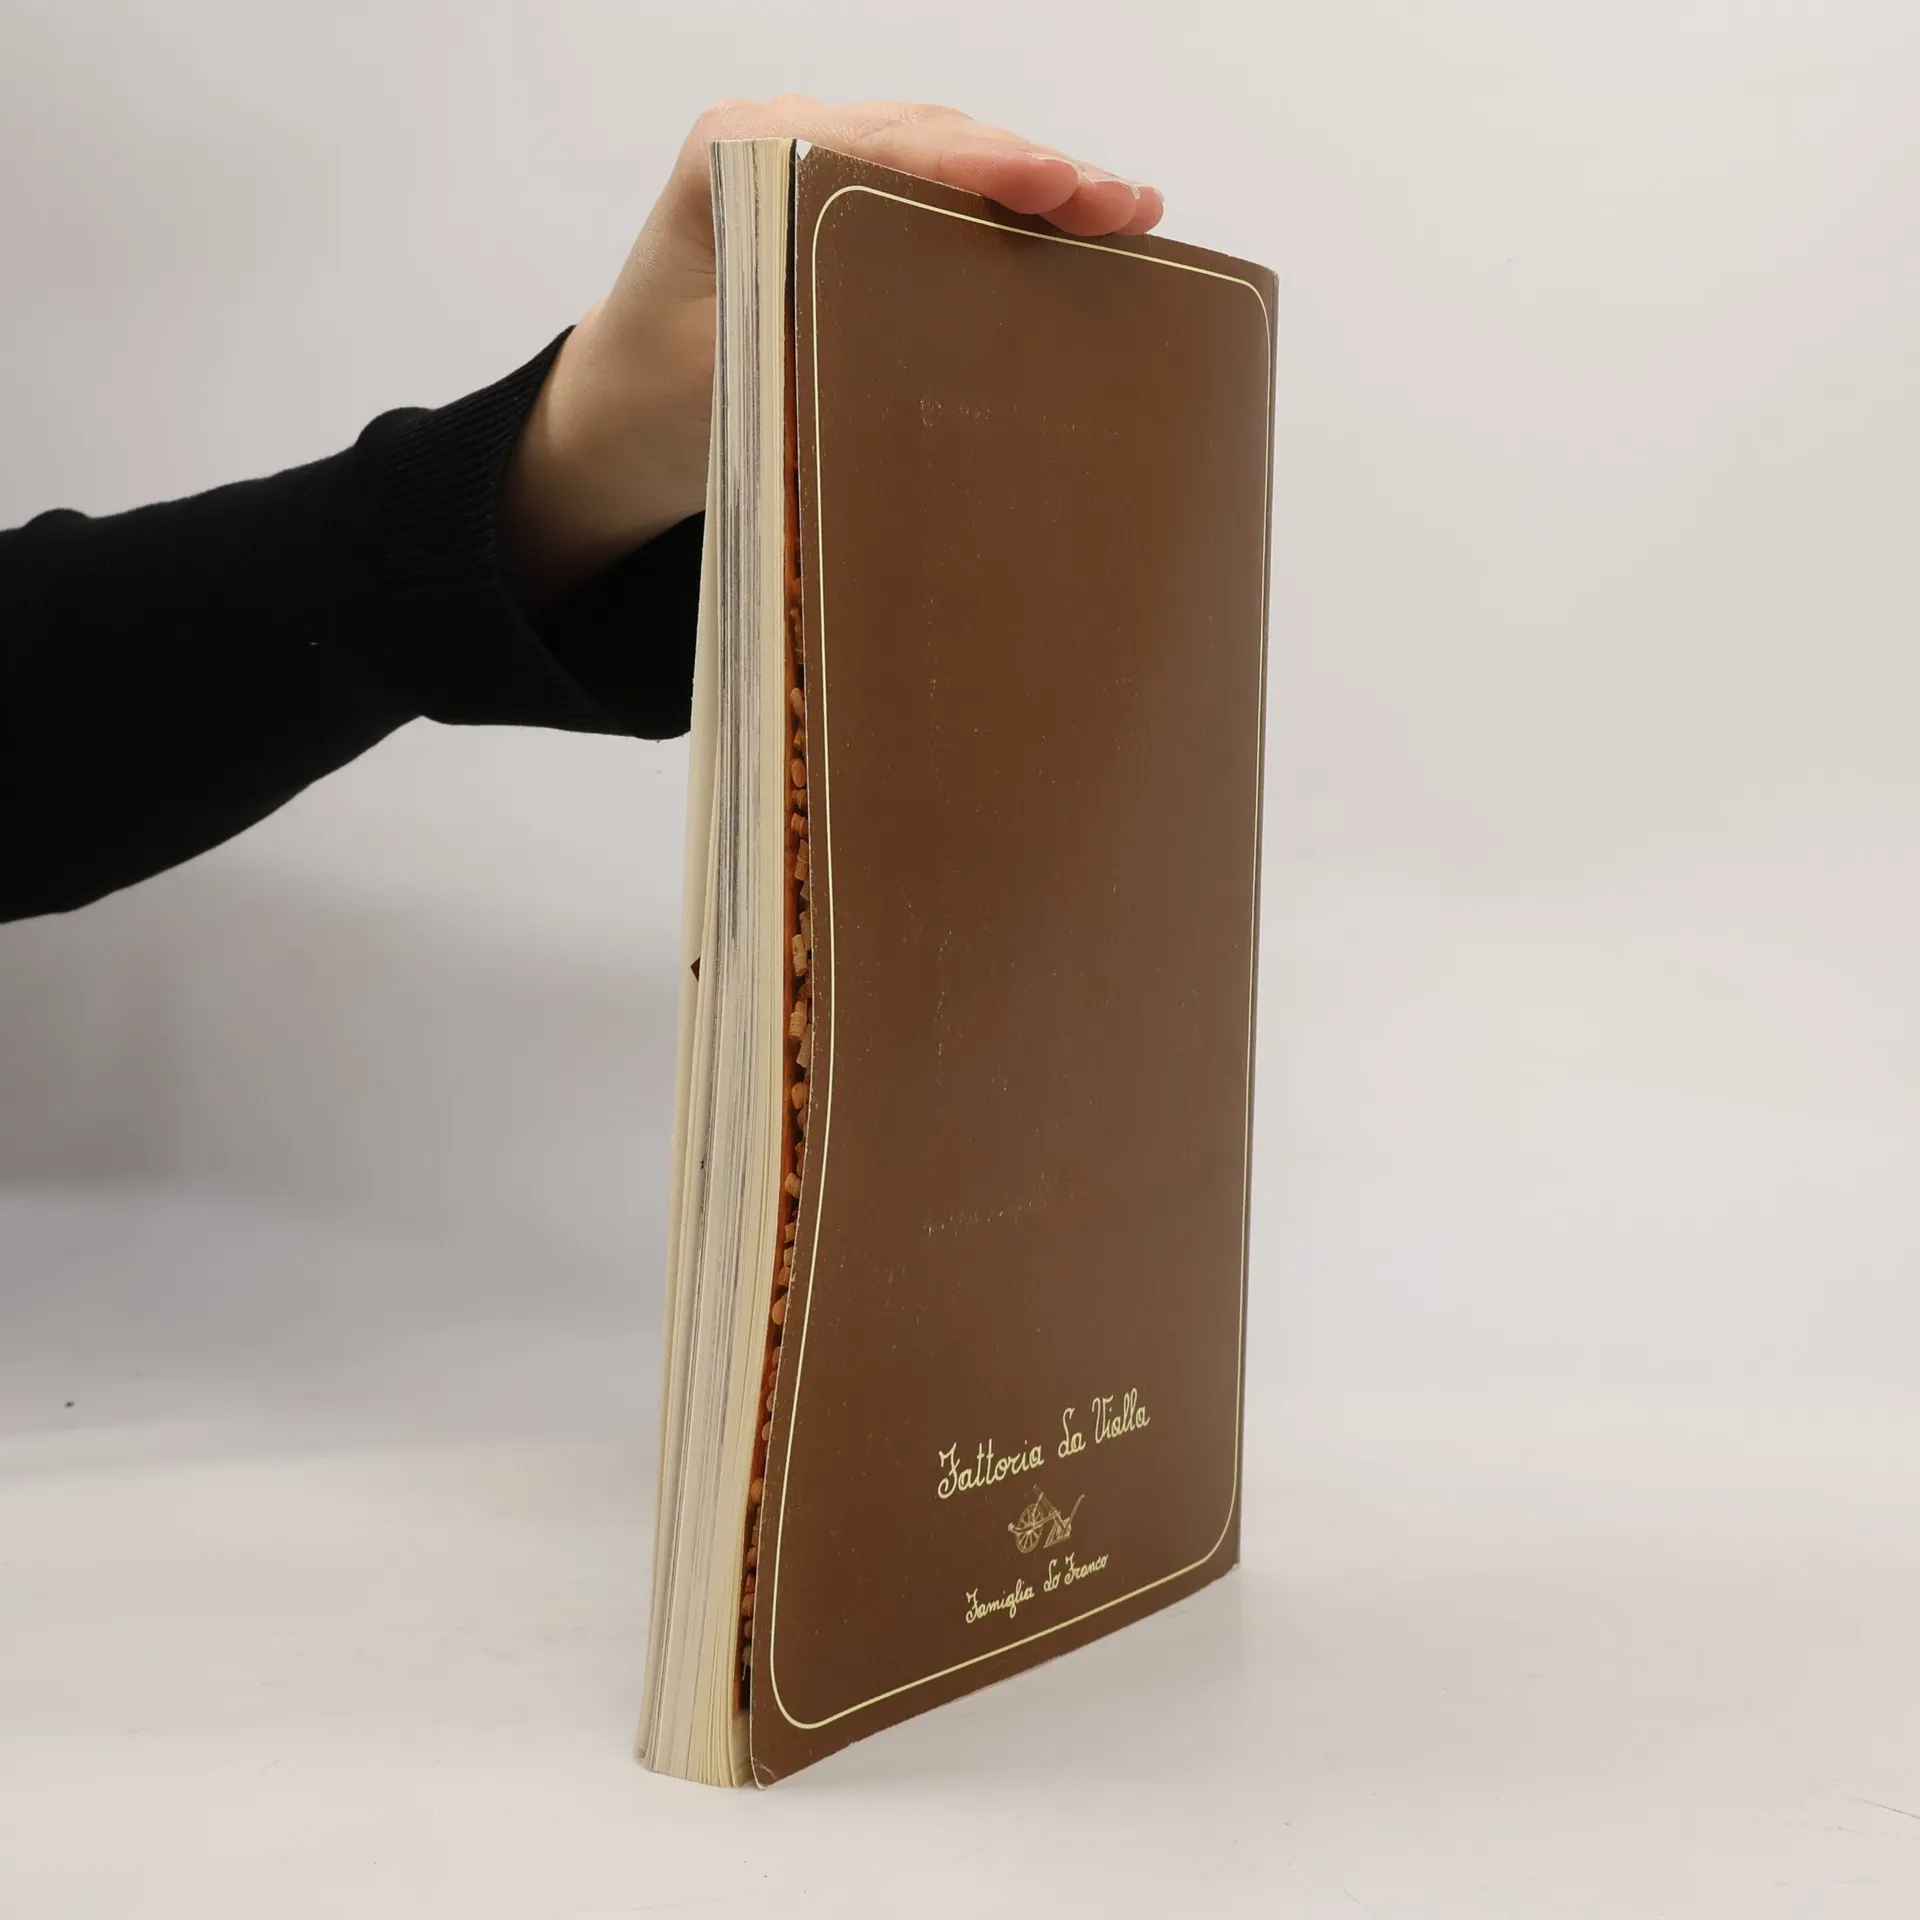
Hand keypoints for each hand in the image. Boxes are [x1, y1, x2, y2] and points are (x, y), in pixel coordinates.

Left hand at [501, 97, 1163, 602]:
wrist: (611, 416)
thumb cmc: (659, 404)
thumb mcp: (732, 382)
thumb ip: (813, 343)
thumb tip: (930, 353)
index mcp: (739, 156)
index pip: (886, 146)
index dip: (986, 166)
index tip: (1062, 187)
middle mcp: (777, 136)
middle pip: (930, 137)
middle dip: (1036, 169)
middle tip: (1131, 205)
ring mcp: (810, 160)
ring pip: (942, 154)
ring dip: (1036, 182)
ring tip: (1129, 211)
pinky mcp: (837, 202)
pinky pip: (931, 189)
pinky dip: (1003, 208)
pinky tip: (1076, 222)